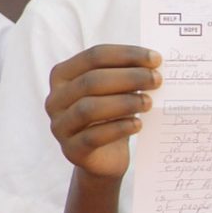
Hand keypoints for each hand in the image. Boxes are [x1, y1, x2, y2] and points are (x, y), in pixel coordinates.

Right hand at [46, 44, 161, 178]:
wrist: (104, 157)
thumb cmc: (111, 115)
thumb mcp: (114, 91)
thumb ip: (126, 75)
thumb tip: (152, 64)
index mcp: (62, 76)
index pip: (94, 56)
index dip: (126, 55)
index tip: (155, 59)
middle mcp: (55, 99)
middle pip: (91, 81)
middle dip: (128, 77)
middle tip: (156, 80)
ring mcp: (59, 126)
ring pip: (89, 108)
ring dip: (124, 103)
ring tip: (149, 102)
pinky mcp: (71, 150)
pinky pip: (93, 137)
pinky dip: (118, 128)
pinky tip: (138, 124)